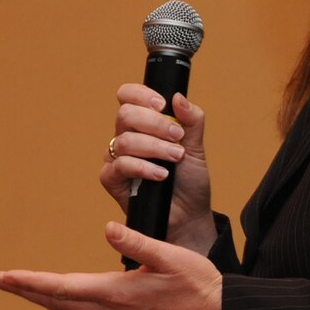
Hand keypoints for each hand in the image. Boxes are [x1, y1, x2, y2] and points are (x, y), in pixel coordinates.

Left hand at [0, 223, 223, 309]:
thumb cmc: (200, 285)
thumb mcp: (172, 257)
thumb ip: (139, 242)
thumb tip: (108, 227)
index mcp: (118, 295)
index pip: (62, 287)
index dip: (30, 281)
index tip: (3, 276)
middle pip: (56, 301)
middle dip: (25, 289)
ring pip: (68, 308)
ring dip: (41, 296)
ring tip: (18, 286)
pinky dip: (62, 301)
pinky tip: (57, 295)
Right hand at [100, 87, 214, 253]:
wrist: (189, 215)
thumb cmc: (189, 181)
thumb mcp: (197, 147)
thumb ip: (191, 121)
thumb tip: (178, 97)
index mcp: (143, 123)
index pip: (128, 96)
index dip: (141, 95)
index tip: (162, 105)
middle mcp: (126, 137)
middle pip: (125, 115)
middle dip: (156, 124)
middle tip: (178, 137)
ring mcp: (116, 158)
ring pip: (125, 141)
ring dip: (155, 147)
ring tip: (176, 158)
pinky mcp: (112, 180)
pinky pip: (120, 166)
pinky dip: (143, 168)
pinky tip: (161, 175)